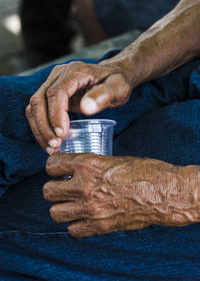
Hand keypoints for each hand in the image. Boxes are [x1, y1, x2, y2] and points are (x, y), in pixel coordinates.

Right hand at [26, 61, 131, 153]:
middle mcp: (59, 75)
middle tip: (55, 146)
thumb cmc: (117, 82)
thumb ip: (104, 95)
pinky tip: (50, 141)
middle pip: (39, 100)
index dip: (56, 115)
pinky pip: (38, 110)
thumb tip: (86, 108)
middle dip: (44, 126)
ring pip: (34, 107)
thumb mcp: (118, 87)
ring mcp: (53, 83)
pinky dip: (40, 127)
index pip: (56, 92)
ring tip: (52, 148)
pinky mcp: (51, 93)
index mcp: (76, 71)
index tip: (62, 134)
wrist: (113, 75)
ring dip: (39, 129)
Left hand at [43, 153, 176, 237]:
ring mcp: (90, 208)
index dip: (53, 167)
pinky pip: (72, 230)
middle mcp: (84, 186)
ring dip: (62, 207)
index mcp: (87, 164)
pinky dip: (75, 224)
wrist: (162, 192)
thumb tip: (73, 169)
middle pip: (48, 191)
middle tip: (64, 188)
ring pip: (55, 213)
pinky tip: (84, 217)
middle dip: (54, 188)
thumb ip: (89, 165)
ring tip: (72, 204)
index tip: (57, 170)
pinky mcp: (99, 226)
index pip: (51, 165)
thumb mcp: (112, 159)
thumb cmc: (142, 171)